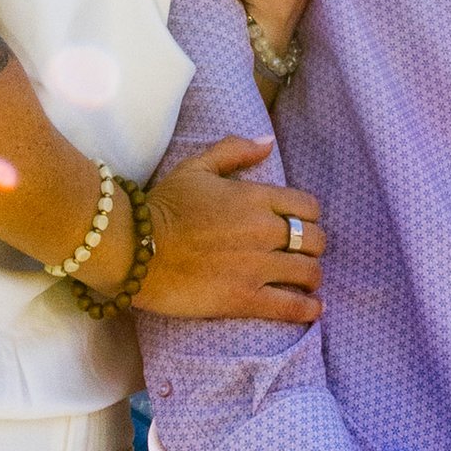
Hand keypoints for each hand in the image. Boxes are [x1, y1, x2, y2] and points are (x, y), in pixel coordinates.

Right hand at [137, 138, 323, 326]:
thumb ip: (234, 150)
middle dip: (313, 246)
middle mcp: (264, 230)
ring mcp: (257, 266)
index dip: (309, 216)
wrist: (134, 248)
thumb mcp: (196, 167)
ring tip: (305, 281)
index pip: (308, 206)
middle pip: (315, 239)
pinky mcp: (244, 298)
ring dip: (311, 276)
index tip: (300, 225)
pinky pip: (291, 306)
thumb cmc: (163, 206)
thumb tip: (267, 142)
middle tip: (301, 253)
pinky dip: (308, 307)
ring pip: (309, 272)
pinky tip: (314, 308)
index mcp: (255, 197)